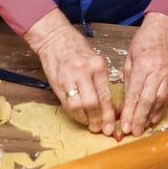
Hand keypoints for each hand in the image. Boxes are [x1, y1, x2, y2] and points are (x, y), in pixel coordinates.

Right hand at [24, 9, 116, 134]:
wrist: (55, 39)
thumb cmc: (77, 49)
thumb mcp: (95, 61)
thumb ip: (101, 82)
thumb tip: (110, 106)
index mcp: (98, 66)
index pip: (105, 95)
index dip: (109, 114)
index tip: (112, 126)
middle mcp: (84, 72)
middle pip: (93, 103)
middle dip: (99, 119)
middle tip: (103, 129)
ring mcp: (69, 78)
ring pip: (79, 106)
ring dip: (86, 119)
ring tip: (92, 125)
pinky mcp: (58, 84)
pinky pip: (67, 104)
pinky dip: (75, 114)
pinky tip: (81, 117)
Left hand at [119, 12, 167, 136]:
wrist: (165, 30)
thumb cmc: (143, 43)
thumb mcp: (129, 59)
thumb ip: (128, 81)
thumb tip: (123, 104)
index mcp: (143, 65)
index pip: (135, 93)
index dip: (130, 111)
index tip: (124, 125)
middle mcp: (157, 71)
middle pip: (148, 99)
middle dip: (140, 117)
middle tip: (132, 132)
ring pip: (160, 100)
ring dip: (150, 116)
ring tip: (142, 128)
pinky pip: (167, 96)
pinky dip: (160, 109)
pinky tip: (153, 119)